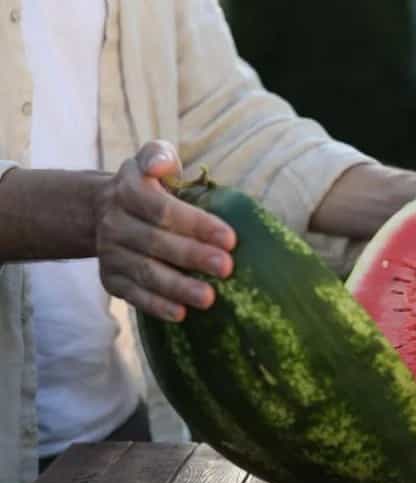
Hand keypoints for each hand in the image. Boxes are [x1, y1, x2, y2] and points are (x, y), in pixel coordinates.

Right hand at [93, 140, 236, 321]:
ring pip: (146, 272)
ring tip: (209, 298)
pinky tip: (180, 313)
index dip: (197, 224)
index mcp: (128, 190)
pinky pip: (134, 295)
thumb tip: (161, 164)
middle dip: (193, 256)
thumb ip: (159, 155)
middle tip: (226, 268)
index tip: (230, 238)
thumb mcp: (152, 158)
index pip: (163, 210)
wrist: (103, 210)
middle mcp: (114, 223)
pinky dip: (156, 306)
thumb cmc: (148, 184)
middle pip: (157, 243)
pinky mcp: (110, 279)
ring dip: (178, 287)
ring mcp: (111, 254)